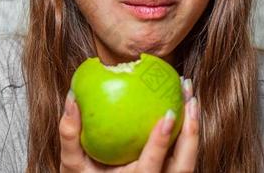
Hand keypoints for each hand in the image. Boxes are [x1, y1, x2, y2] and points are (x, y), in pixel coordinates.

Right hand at [59, 76, 198, 172]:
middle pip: (184, 165)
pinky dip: (187, 130)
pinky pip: (183, 153)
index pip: (151, 167)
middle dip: (191, 131)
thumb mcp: (71, 163)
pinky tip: (183, 106)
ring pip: (189, 159)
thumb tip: (72, 98)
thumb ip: (69, 134)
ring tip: (190, 97)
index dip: (161, 143)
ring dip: (193, 128)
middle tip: (189, 98)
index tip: (167, 115)